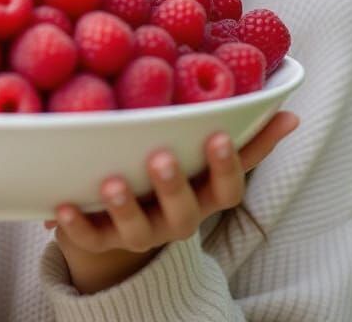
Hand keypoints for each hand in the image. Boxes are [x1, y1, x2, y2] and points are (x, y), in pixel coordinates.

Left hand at [43, 110, 299, 294]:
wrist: (119, 229)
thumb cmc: (170, 178)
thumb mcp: (204, 161)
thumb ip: (247, 139)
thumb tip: (290, 112)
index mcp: (203, 197)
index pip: (227, 189)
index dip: (226, 166)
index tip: (217, 135)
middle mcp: (176, 220)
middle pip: (183, 211)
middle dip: (173, 185)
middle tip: (160, 156)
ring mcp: (138, 233)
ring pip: (135, 229)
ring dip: (125, 205)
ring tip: (111, 180)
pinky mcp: (99, 240)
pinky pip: (88, 238)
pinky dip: (74, 224)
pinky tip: (60, 206)